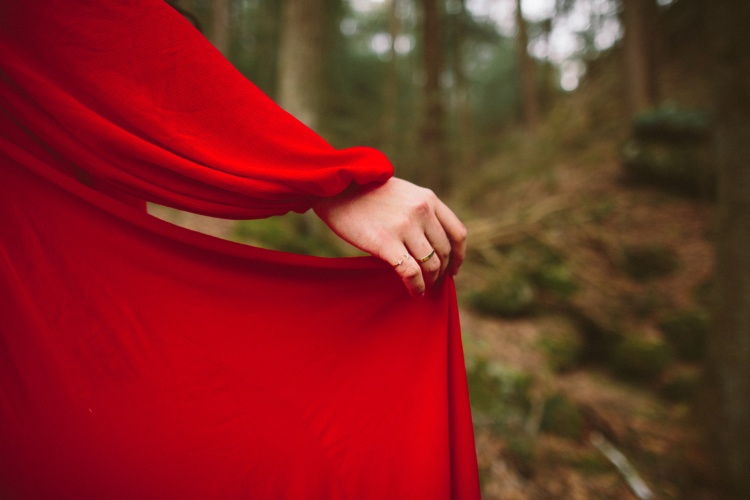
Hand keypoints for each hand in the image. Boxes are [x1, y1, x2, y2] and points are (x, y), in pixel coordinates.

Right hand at [313, 177, 466, 296]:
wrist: (336, 187)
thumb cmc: (366, 192)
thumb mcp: (402, 193)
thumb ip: (420, 211)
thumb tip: (431, 242)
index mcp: (428, 199)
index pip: (457, 233)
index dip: (459, 256)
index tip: (454, 269)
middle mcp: (421, 211)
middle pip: (445, 252)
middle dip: (442, 272)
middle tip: (433, 283)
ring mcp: (405, 226)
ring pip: (431, 265)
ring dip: (430, 281)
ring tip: (423, 288)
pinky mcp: (386, 242)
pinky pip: (411, 272)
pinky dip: (416, 287)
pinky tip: (414, 293)